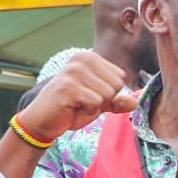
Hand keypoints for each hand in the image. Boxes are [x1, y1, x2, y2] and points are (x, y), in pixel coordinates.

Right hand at [18, 51, 139, 142]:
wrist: (42, 120)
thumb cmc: (70, 108)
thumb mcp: (98, 102)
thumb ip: (116, 100)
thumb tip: (135, 102)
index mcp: (89, 57)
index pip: (120, 77)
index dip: (108, 93)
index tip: (88, 95)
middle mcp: (81, 59)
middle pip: (116, 86)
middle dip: (102, 100)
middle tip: (81, 101)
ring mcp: (74, 72)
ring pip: (107, 95)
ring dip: (94, 107)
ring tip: (76, 104)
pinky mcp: (68, 87)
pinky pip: (96, 104)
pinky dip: (86, 112)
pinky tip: (71, 108)